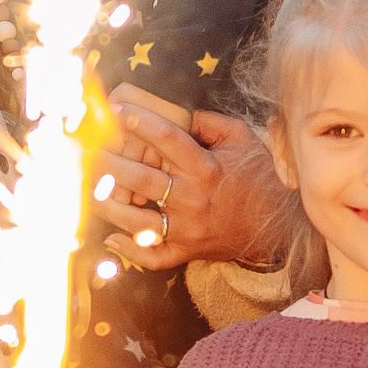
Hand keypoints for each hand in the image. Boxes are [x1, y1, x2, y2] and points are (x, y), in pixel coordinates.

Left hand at [93, 94, 285, 270]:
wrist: (278, 224)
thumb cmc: (257, 177)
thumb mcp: (243, 141)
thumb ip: (212, 123)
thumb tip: (182, 114)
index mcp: (206, 168)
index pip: (168, 140)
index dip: (141, 122)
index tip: (117, 110)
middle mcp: (192, 199)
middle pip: (142, 179)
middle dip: (110, 164)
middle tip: (89, 151)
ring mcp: (187, 229)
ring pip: (138, 221)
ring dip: (109, 206)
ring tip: (89, 190)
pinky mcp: (186, 251)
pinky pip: (153, 257)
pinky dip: (129, 251)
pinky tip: (110, 238)